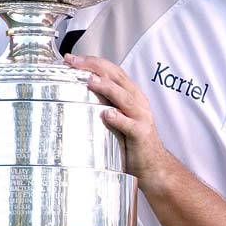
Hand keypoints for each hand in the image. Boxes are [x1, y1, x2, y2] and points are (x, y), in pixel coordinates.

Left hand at [64, 53, 175, 193]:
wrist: (154, 166)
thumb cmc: (132, 142)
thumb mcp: (118, 118)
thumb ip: (103, 104)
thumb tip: (76, 94)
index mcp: (131, 95)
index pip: (112, 71)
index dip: (93, 62)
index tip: (72, 58)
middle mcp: (138, 102)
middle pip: (117, 77)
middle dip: (95, 67)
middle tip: (74, 62)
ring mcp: (141, 117)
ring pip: (123, 97)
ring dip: (106, 87)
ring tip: (89, 80)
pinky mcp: (141, 134)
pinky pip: (130, 125)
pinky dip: (118, 118)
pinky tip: (107, 114)